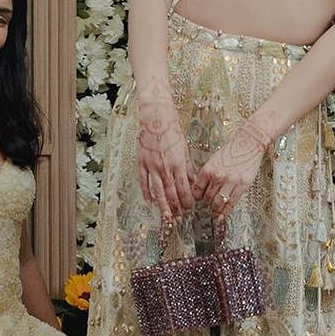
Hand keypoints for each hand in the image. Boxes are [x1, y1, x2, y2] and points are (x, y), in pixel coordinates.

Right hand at [135, 93, 195, 220]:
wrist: (156, 117)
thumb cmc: (172, 131)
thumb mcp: (184, 149)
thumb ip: (188, 167)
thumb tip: (193, 183)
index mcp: (178, 163)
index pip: (184, 188)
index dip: (187, 201)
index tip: (189, 209)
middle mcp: (165, 167)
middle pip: (171, 193)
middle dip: (176, 207)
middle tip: (179, 218)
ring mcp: (152, 166)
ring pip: (157, 191)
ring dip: (163, 206)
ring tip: (166, 217)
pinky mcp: (141, 163)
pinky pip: (143, 182)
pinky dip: (146, 193)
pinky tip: (149, 203)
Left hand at [192, 121, 268, 229]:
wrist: (249, 142)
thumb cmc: (232, 150)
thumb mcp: (214, 160)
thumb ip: (208, 175)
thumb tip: (202, 188)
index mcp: (208, 169)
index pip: (197, 190)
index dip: (196, 198)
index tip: (197, 201)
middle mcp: (217, 176)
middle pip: (206, 198)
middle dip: (206, 204)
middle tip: (206, 207)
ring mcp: (230, 182)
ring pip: (218, 203)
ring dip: (215, 210)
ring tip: (214, 213)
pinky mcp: (242, 186)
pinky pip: (231, 203)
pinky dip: (225, 212)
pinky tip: (222, 216)